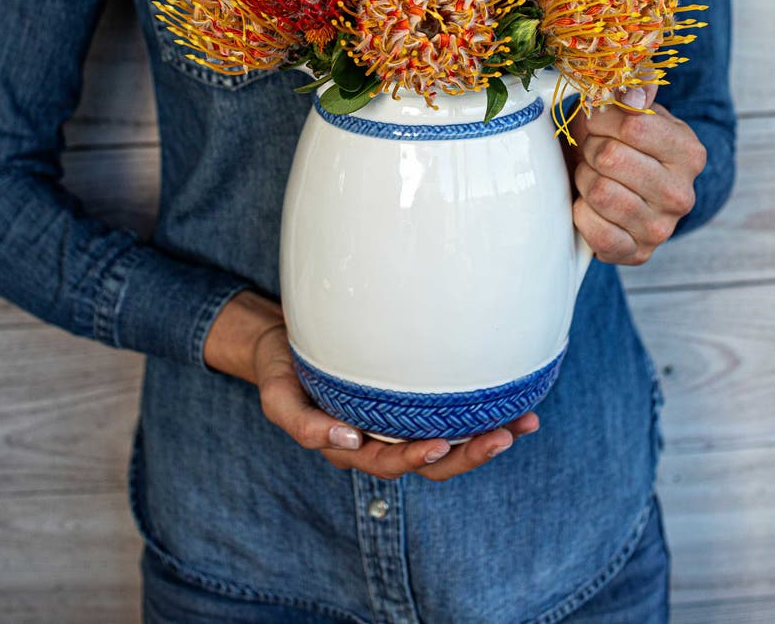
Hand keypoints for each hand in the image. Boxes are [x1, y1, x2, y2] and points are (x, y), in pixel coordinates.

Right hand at [204, 290, 538, 480]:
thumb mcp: (277, 396)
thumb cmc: (281, 368)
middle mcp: (382, 438)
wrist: (282, 340)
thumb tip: (345, 441)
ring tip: (524, 422)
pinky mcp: (412, 395)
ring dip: (486, 436)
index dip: (417, 458)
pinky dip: (480, 408)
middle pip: (432, 460)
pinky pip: (450, 410)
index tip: (440, 445)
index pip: (390, 462)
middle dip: (469, 453)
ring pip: (450, 439)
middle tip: (504, 436)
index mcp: (351, 446)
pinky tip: (511, 397)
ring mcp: (399, 419)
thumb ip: (302, 423)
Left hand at [566, 85, 706, 265]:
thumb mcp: (629, 105)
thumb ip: (635, 84)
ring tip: (593, 175)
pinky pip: (595, 230)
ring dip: (584, 179)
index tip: (597, 121)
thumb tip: (633, 91)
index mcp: (689, 152)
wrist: (614, 186)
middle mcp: (682, 194)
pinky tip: (589, 205)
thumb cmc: (617, 140)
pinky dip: (581, 213)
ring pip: (599, 192)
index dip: (601, 119)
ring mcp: (661, 229)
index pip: (633, 125)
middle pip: (611, 158)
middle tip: (593, 151)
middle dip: (590, 149)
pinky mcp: (635, 254)